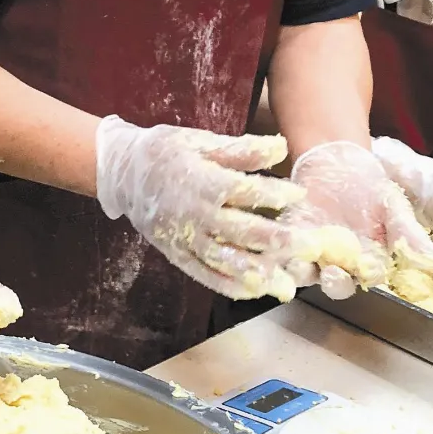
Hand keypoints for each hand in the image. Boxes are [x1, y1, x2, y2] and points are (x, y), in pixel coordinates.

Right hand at [95, 117, 306, 300]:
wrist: (123, 172)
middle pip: (240, 231)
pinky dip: (227, 285)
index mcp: (201, 181)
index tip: (298, 195)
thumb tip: (280, 148)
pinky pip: (203, 273)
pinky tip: (253, 291)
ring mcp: (183, 237)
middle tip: (310, 247)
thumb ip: (241, 150)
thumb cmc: (166, 152)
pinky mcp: (176, 253)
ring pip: (223, 259)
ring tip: (285, 284)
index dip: (272, 194)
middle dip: (277, 241)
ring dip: (256, 272)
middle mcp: (193, 214)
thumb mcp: (201, 141)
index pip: (242, 190)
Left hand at [286, 141, 432, 298]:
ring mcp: (312, 254)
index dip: (364, 276)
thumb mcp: (392, 205)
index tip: (363, 270)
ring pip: (307, 273)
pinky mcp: (288, 240)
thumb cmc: (370, 186)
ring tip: (298, 266)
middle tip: (330, 273)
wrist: (336, 162)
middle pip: (337, 284)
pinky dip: (274, 258)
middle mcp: (341, 264)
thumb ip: (407, 232)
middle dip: (333, 282)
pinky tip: (271, 254)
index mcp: (369, 261)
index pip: (369, 277)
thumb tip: (430, 259)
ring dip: (301, 273)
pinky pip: (281, 255)